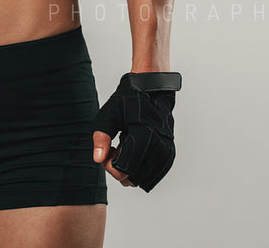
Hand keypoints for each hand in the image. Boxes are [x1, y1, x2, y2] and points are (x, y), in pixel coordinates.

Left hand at [92, 72, 180, 192]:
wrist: (153, 89)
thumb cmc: (130, 99)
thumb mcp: (109, 114)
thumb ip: (101, 137)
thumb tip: (98, 159)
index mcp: (143, 136)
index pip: (123, 171)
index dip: (110, 166)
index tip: (110, 150)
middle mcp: (158, 146)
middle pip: (133, 179)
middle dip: (119, 169)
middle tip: (116, 149)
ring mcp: (166, 151)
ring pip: (143, 179)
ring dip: (131, 169)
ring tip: (126, 149)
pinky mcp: (169, 153)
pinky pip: (153, 174)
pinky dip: (141, 168)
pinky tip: (136, 152)